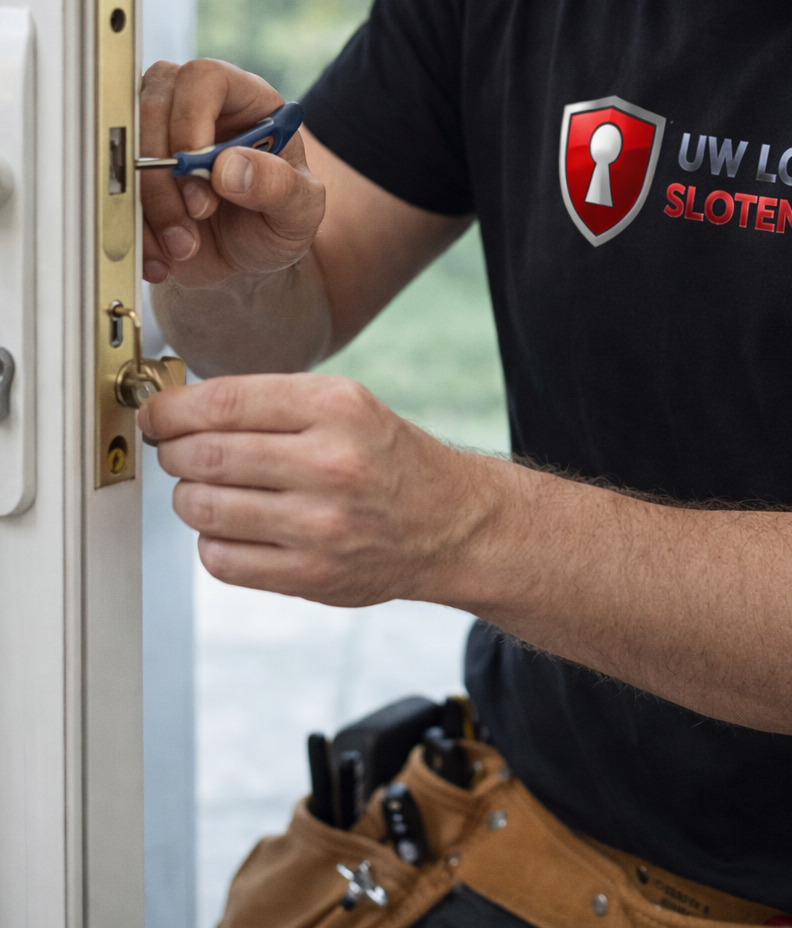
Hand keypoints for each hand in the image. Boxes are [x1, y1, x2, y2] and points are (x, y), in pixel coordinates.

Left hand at [138, 372, 497, 603]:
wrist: (450, 524)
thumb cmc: (388, 458)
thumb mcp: (346, 404)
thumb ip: (271, 403)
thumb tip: (182, 410)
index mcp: (338, 407)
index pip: (224, 403)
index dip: (172, 409)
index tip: (155, 414)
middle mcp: (330, 464)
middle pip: (205, 455)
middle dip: (173, 451)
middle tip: (174, 450)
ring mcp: (320, 525)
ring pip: (203, 508)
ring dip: (188, 496)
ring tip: (206, 488)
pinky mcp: (311, 575)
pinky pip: (221, 558)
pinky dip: (211, 539)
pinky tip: (232, 524)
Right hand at [140, 59, 325, 286]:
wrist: (247, 261)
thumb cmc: (278, 220)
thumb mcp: (300, 210)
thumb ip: (280, 186)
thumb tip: (230, 167)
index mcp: (245, 102)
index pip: (205, 78)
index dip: (192, 116)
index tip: (198, 165)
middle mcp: (195, 109)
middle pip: (153, 109)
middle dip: (168, 174)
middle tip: (198, 215)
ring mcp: (157, 138)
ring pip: (125, 149)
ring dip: (149, 206)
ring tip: (185, 246)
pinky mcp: (132, 175)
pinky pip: (111, 191)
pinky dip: (134, 231)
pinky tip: (163, 257)